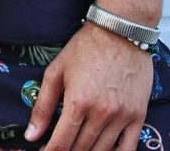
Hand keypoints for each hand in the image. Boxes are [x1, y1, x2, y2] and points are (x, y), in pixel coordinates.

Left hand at [25, 22, 152, 149]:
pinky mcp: (138, 114)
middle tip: (60, 148)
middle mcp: (101, 113)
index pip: (61, 143)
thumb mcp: (57, 70)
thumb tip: (31, 135)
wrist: (121, 30)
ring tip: (77, 149)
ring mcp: (122, 116)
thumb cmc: (86, 47)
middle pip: (81, 149)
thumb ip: (43, 105)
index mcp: (78, 102)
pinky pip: (128, 148)